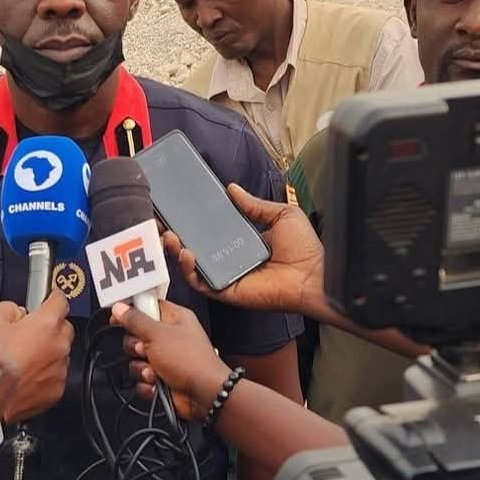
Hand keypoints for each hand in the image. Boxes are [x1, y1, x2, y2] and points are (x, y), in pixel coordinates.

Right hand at [0, 293, 73, 419]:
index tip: (49, 296)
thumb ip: (7, 309)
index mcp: (45, 325)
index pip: (60, 300)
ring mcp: (60, 370)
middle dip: (50, 325)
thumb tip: (14, 310)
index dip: (53, 296)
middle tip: (30, 329)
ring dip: (47, 350)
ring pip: (60, 352)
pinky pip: (56, 374)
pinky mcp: (56, 391)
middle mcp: (59, 347)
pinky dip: (45, 372)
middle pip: (64, 327)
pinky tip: (26, 374)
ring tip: (24, 356)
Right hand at [112, 296, 229, 420]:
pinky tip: (157, 384)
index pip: (147, 307)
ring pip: (136, 360)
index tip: (117, 316)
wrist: (203, 394)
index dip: (131, 311)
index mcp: (174, 319)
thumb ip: (135, 320)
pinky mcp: (161, 380)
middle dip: (136, 347)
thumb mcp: (158, 334)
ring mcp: (165, 360)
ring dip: (142, 368)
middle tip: (145, 349)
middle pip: (136, 336)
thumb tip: (119, 307)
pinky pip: (141, 380)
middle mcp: (169, 338)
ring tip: (155, 371)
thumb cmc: (189, 359)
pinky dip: (147, 384)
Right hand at [166, 184, 328, 319]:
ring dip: (178, 251)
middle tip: (164, 222)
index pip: (213, 230)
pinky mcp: (227, 291)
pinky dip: (190, 270)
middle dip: (177, 235)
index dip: (195, 221)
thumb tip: (232, 188)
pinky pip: (202, 283)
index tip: (180, 209)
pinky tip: (187, 253)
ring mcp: (228, 275)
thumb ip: (254, 204)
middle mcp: (233, 258)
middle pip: (197, 247)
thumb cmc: (305, 248)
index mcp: (244, 241)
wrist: (315, 274)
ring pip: (193, 266)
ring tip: (170, 236)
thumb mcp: (281, 215)